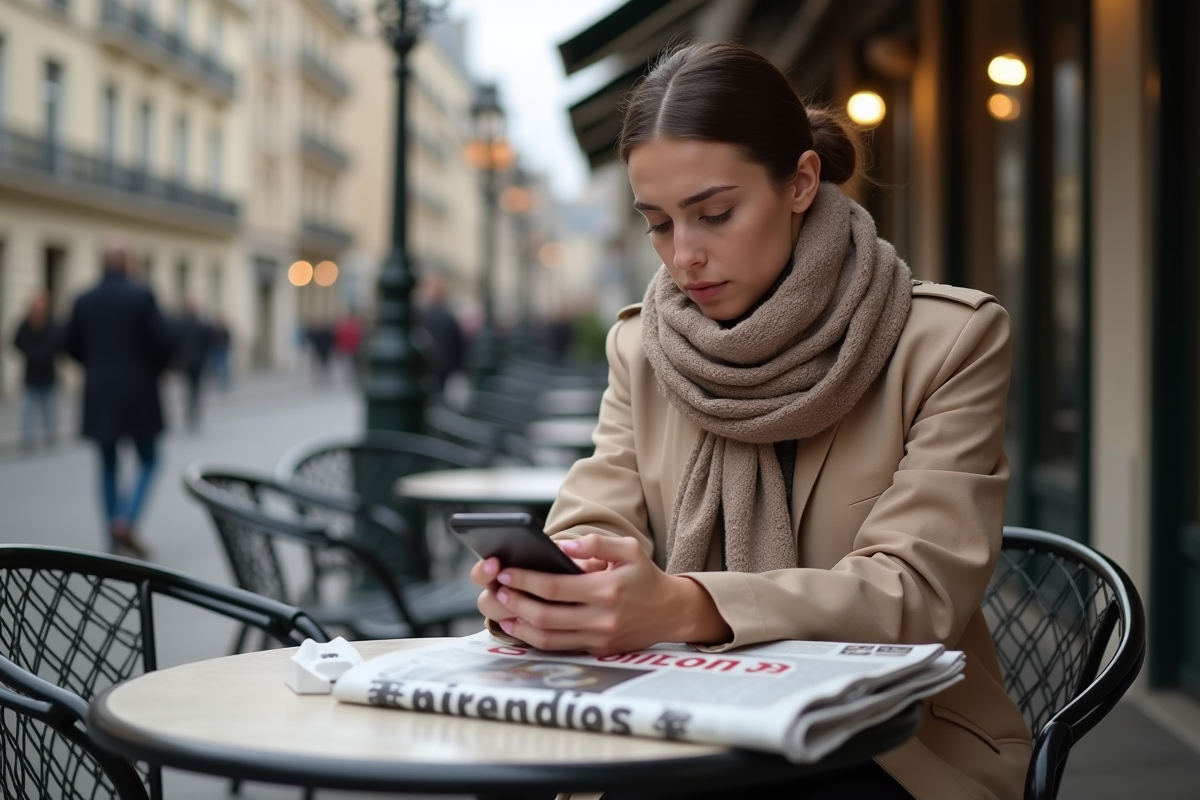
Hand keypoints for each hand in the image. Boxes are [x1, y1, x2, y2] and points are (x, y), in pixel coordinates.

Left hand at [472, 533, 730, 654]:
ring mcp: (599, 638)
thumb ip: (594, 544)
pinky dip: (534, 638)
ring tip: (501, 608)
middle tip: (497, 589)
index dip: (526, 580)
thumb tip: (560, 547)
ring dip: (519, 623)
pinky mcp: (598, 650)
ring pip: (548, 637)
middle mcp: (602, 618)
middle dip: (516, 602)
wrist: (670, 612)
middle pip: (545, 615)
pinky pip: (559, 646)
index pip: (555, 587)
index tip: (506, 572)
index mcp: (607, 589)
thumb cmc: (644, 576)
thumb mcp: (628, 549)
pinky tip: (519, 625)